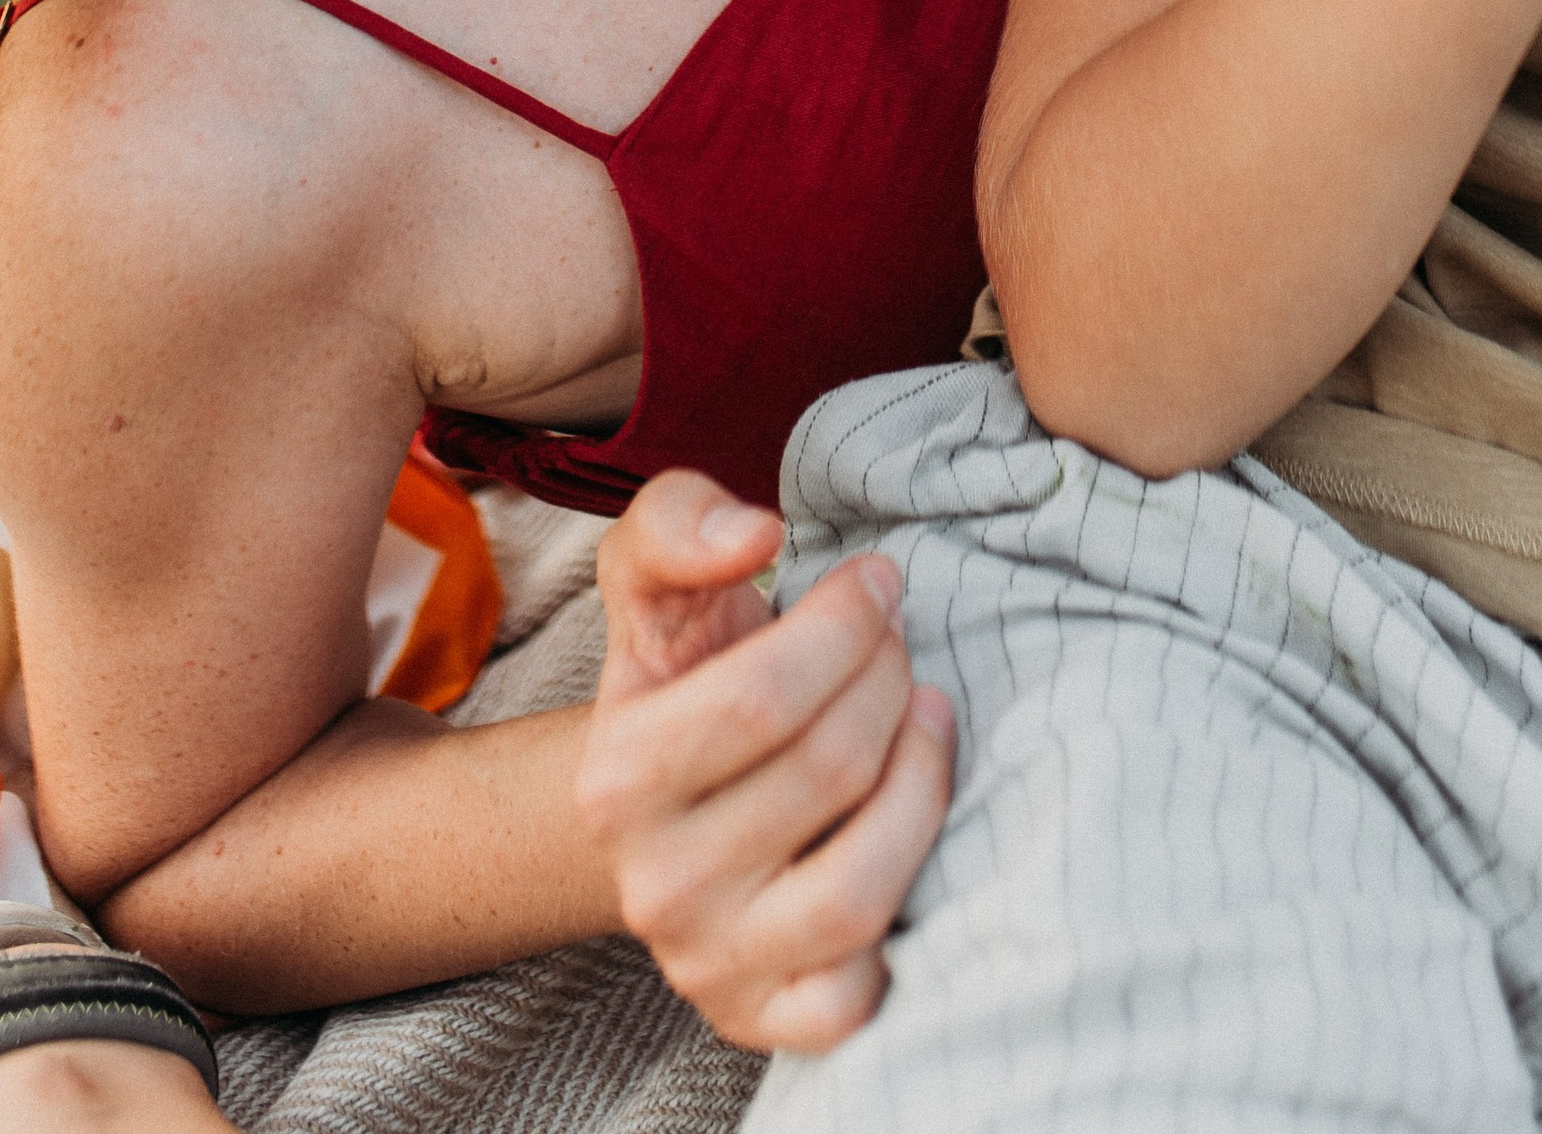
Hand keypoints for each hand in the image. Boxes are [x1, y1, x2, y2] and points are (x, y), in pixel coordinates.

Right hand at [579, 468, 953, 1054]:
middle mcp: (654, 886)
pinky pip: (858, 994)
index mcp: (614, 778)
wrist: (659, 811)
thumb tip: (756, 532)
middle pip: (825, 772)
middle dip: (886, 681)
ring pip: (858, 886)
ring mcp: (711, 963)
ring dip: (919, 782)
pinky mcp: (767, 1020)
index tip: (878, 583)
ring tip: (927, 718)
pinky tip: (904, 832)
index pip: (761, 696)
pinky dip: (902, 914)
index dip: (845, 625)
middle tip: (899, 644)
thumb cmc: (681, 677)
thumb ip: (678, 520)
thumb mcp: (656, 581)